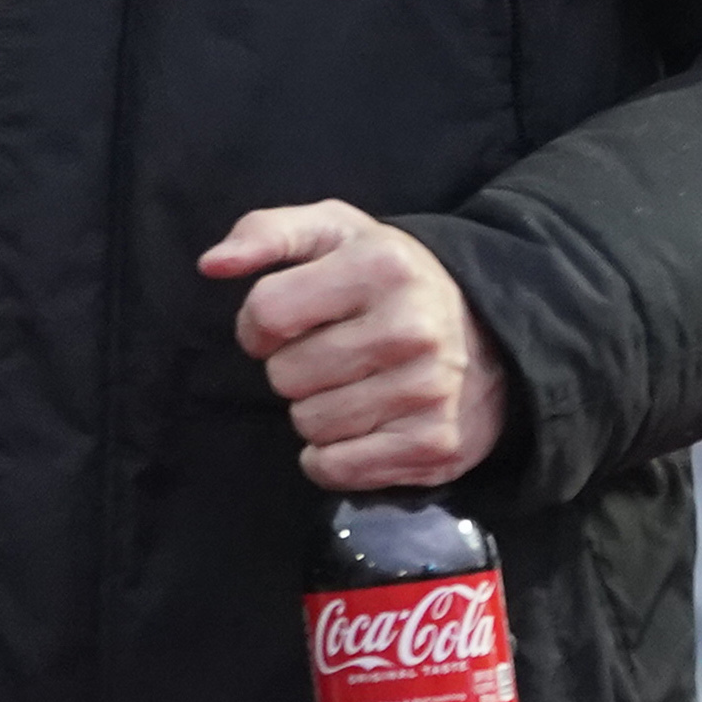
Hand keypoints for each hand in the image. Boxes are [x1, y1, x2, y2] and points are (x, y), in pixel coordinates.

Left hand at [202, 200, 509, 489]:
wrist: (489, 332)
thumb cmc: (388, 280)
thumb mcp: (333, 232)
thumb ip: (265, 233)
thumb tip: (211, 264)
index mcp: (382, 267)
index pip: (267, 313)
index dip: (257, 325)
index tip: (281, 325)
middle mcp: (412, 328)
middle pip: (284, 376)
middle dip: (292, 368)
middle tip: (330, 354)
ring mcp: (429, 391)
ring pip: (308, 425)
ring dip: (315, 411)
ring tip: (352, 384)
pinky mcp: (434, 446)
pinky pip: (336, 468)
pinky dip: (333, 456)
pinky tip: (362, 424)